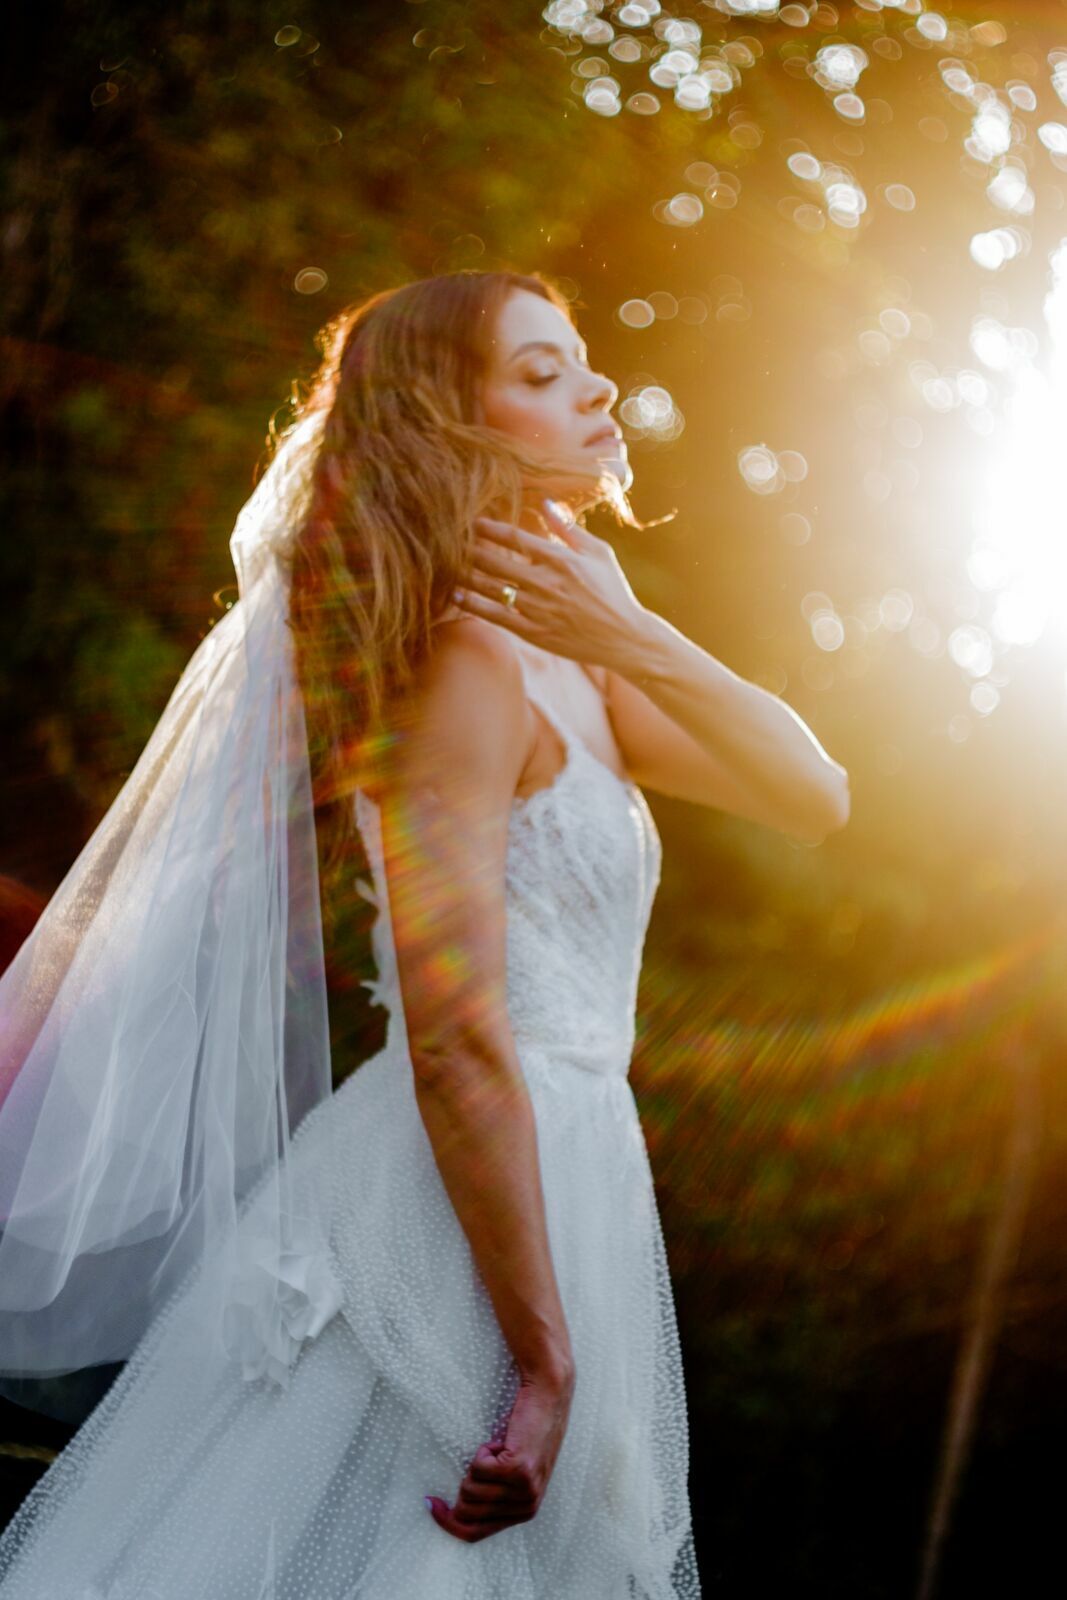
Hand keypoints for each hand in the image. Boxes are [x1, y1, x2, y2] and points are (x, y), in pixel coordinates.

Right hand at [424, 1365, 574, 1543]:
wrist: (547, 1399)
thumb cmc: (525, 1432)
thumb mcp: (512, 1475)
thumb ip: (494, 1497)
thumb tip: (455, 1513)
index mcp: (525, 1513)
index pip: (474, 1533)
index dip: (447, 1522)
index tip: (430, 1503)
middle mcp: (527, 1507)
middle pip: (467, 1511)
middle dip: (465, 1482)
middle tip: (484, 1461)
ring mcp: (524, 1490)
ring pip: (470, 1488)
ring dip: (478, 1463)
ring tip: (500, 1449)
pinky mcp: (518, 1469)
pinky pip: (478, 1467)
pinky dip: (483, 1450)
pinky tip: (503, 1442)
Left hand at [454, 500, 646, 670]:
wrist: (624, 638)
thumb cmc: (613, 591)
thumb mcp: (599, 553)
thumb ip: (569, 529)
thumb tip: (545, 501)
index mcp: (562, 559)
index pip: (515, 537)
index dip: (488, 528)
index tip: (471, 521)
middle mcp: (546, 583)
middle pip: (496, 561)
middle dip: (469, 548)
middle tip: (448, 539)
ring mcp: (539, 609)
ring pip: (492, 588)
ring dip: (465, 574)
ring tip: (445, 563)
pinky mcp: (534, 633)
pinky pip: (496, 616)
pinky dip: (473, 604)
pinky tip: (456, 595)